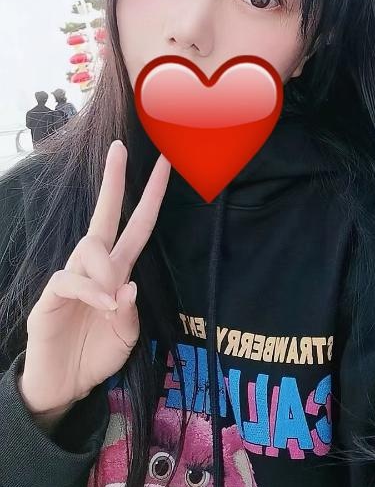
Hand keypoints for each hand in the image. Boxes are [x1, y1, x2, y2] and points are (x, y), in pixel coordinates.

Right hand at [18, 140, 170, 425]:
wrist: (62, 386)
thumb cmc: (96, 355)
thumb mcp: (126, 337)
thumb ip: (130, 313)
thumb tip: (128, 285)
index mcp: (118, 270)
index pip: (137, 225)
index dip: (151, 197)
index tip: (164, 166)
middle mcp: (95, 267)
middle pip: (104, 215)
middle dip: (113, 181)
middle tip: (118, 148)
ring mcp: (71, 277)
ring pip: (90, 246)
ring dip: (106, 270)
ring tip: (109, 303)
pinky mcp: (50, 295)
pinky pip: (70, 278)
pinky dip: (90, 289)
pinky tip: (102, 305)